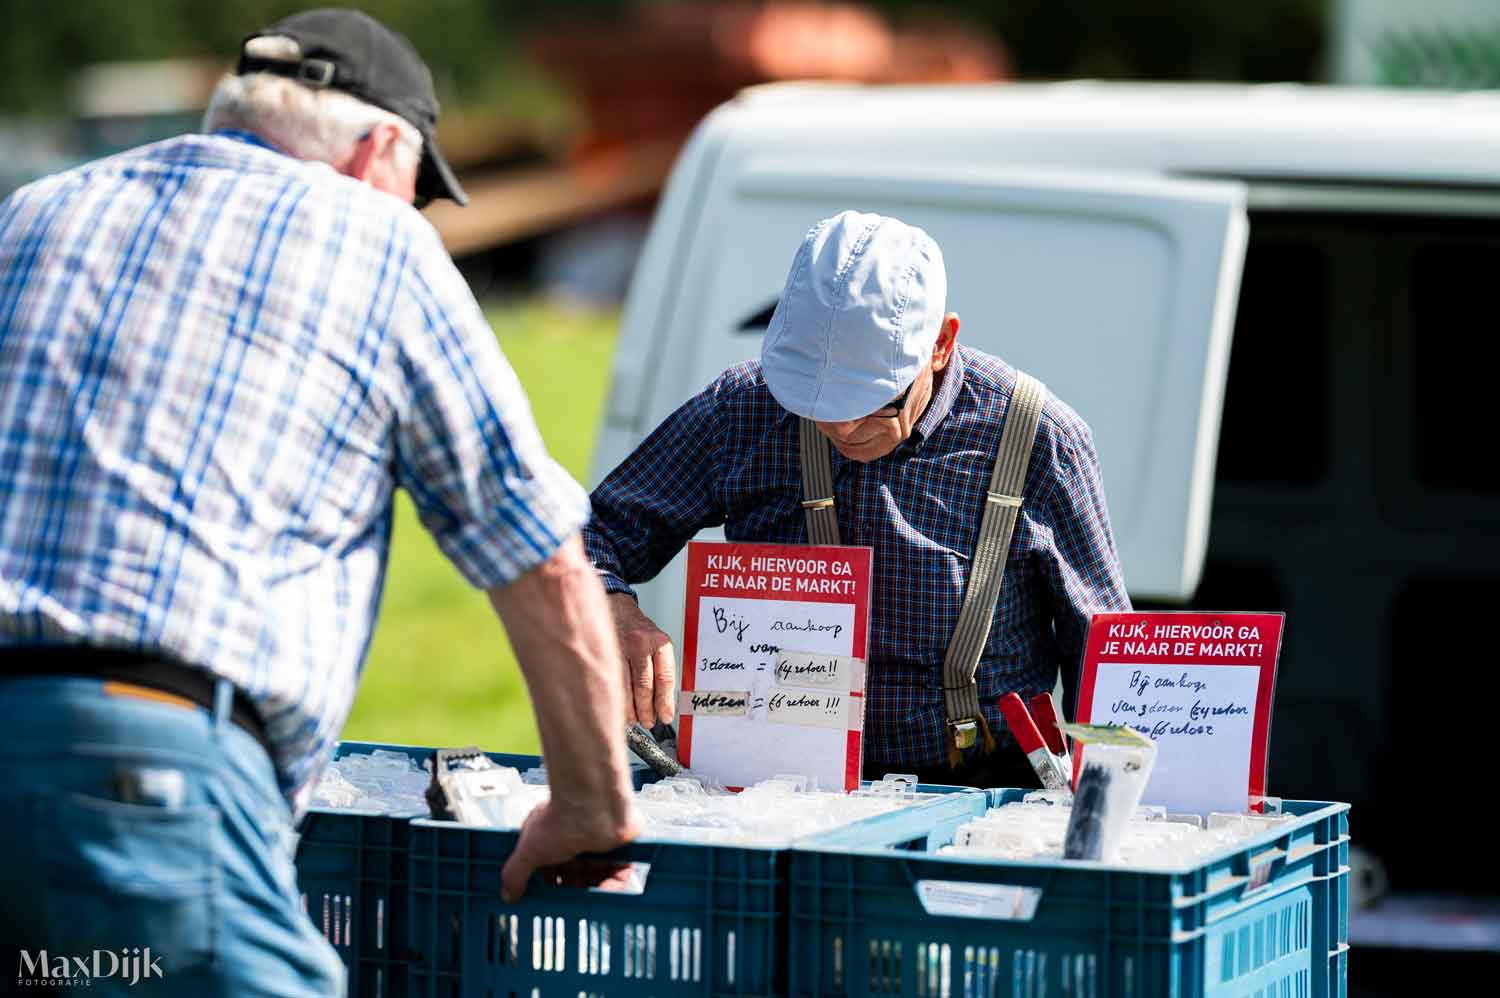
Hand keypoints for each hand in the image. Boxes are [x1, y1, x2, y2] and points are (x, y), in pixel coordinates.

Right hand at [501, 798, 641, 901]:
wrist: (593, 807)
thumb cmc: (561, 820)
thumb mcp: (529, 851)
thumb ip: (515, 874)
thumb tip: (508, 895)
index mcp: (553, 833)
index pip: (550, 863)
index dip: (549, 882)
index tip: (546, 897)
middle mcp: (576, 836)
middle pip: (575, 871)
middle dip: (571, 888)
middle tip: (568, 903)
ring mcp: (599, 842)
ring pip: (597, 875)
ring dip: (591, 890)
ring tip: (586, 903)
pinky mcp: (620, 848)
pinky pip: (618, 874)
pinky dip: (612, 887)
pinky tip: (603, 895)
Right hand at [607, 592, 675, 725]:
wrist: (616, 606)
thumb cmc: (639, 630)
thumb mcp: (657, 643)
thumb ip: (660, 668)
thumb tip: (662, 703)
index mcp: (660, 643)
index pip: (665, 678)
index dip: (665, 702)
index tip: (665, 716)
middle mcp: (640, 644)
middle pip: (644, 686)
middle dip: (646, 710)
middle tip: (649, 722)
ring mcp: (620, 648)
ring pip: (625, 687)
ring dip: (630, 709)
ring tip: (634, 720)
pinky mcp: (604, 653)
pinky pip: (611, 682)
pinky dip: (615, 698)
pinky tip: (618, 708)